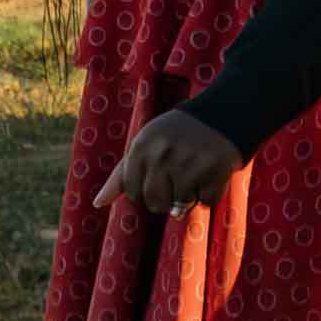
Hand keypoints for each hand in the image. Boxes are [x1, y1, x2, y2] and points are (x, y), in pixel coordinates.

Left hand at [94, 108, 243, 216]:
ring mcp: (188, 163)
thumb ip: (122, 174)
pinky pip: (205, 202)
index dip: (146, 190)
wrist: (223, 113)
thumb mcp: (146, 145)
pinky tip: (211, 173)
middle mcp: (163, 154)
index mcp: (142, 146)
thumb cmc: (177, 134)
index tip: (159, 176)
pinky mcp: (214, 170)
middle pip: (155, 203)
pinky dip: (209, 194)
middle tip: (178, 177)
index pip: (133, 192)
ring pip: (179, 206)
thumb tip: (97, 203)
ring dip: (189, 196)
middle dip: (166, 199)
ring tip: (195, 173)